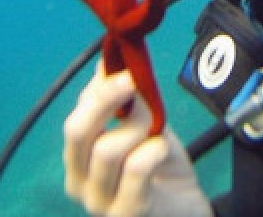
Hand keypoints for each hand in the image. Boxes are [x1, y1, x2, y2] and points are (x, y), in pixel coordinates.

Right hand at [64, 63, 211, 216]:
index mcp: (79, 157)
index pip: (76, 116)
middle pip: (77, 131)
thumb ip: (126, 102)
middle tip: (131, 80)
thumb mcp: (143, 127)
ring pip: (107, 149)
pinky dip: (152, 151)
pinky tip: (161, 150)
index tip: (125, 68)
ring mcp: (98, 203)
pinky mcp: (125, 216)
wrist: (186, 207)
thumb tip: (109, 61)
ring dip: (138, 130)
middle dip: (105, 98)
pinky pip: (135, 170)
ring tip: (156, 133)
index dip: (99, 88)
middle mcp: (79, 181)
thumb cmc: (160, 167)